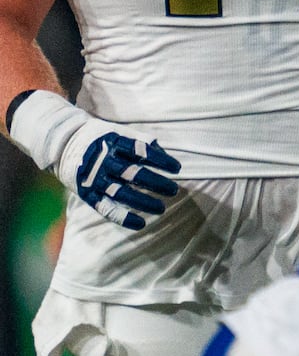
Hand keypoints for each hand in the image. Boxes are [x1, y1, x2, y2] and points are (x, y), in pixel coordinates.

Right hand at [65, 126, 180, 229]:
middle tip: (174, 190)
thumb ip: (141, 141)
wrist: (63, 143)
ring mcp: (95, 179)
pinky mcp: (87, 194)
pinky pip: (106, 208)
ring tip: (162, 208)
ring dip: (144, 203)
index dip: (161, 160)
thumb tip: (164, 153)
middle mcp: (105, 162)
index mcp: (115, 143)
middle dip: (157, 183)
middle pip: (135, 175)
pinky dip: (124, 217)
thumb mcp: (119, 132)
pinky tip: (140, 223)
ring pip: (123, 194)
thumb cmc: (100, 137)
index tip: (177, 169)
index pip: (143, 152)